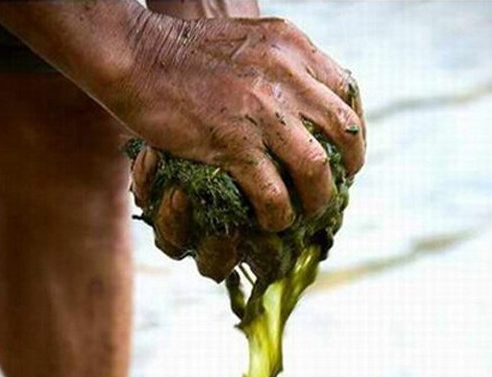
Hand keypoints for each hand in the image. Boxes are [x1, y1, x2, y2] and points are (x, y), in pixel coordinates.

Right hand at [121, 12, 364, 232]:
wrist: (137, 54)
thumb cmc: (184, 52)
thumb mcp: (249, 40)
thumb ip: (279, 64)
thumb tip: (301, 98)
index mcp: (292, 46)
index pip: (347, 90)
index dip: (353, 128)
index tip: (345, 151)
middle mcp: (286, 75)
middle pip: (344, 130)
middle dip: (348, 167)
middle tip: (333, 188)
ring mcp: (261, 112)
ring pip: (316, 168)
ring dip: (316, 198)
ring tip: (304, 213)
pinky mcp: (233, 144)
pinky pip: (273, 193)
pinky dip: (278, 214)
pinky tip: (270, 221)